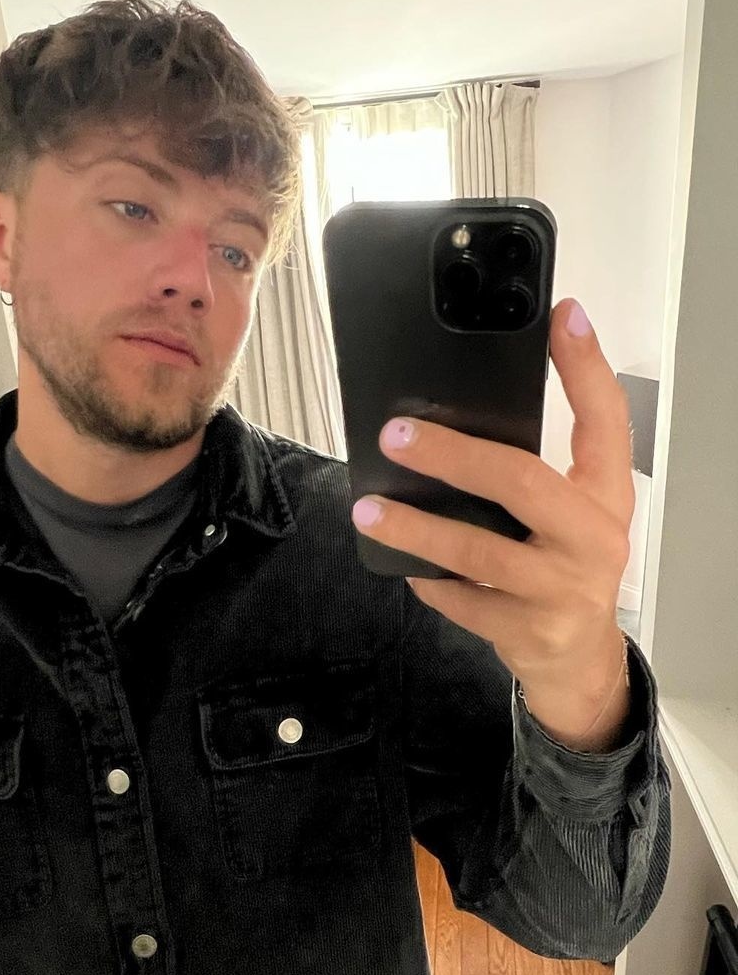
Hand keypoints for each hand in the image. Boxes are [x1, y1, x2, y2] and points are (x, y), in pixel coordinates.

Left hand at [351, 298, 634, 749]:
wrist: (580, 659)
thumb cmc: (564, 566)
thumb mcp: (568, 512)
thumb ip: (529, 468)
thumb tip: (450, 417)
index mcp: (604, 494)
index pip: (606, 419)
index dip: (584, 367)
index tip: (562, 315)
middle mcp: (593, 537)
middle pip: (522, 480)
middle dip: (452, 455)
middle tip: (397, 436)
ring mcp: (562, 588)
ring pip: (479, 550)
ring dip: (416, 527)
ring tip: (368, 509)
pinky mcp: (528, 631)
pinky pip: (461, 599)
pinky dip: (428, 582)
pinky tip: (403, 566)